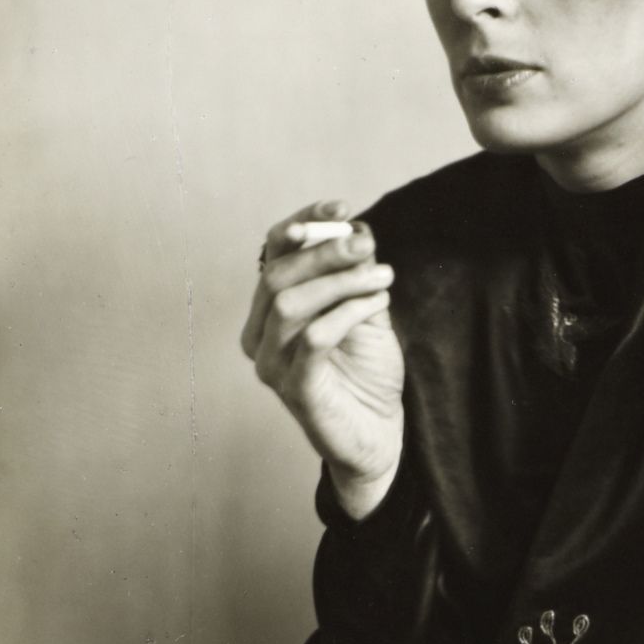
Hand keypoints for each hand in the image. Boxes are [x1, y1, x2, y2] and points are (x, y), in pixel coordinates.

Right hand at [241, 198, 404, 514]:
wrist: (378, 436)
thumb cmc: (366, 374)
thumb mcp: (365, 312)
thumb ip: (355, 275)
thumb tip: (357, 230)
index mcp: (268, 312)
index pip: (273, 254)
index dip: (302, 224)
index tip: (342, 207)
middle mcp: (259, 337)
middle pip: (276, 275)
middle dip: (323, 251)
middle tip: (367, 243)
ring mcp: (273, 366)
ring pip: (289, 303)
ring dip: (339, 281)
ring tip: (383, 277)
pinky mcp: (296, 391)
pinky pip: (313, 339)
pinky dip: (346, 312)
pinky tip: (377, 302)